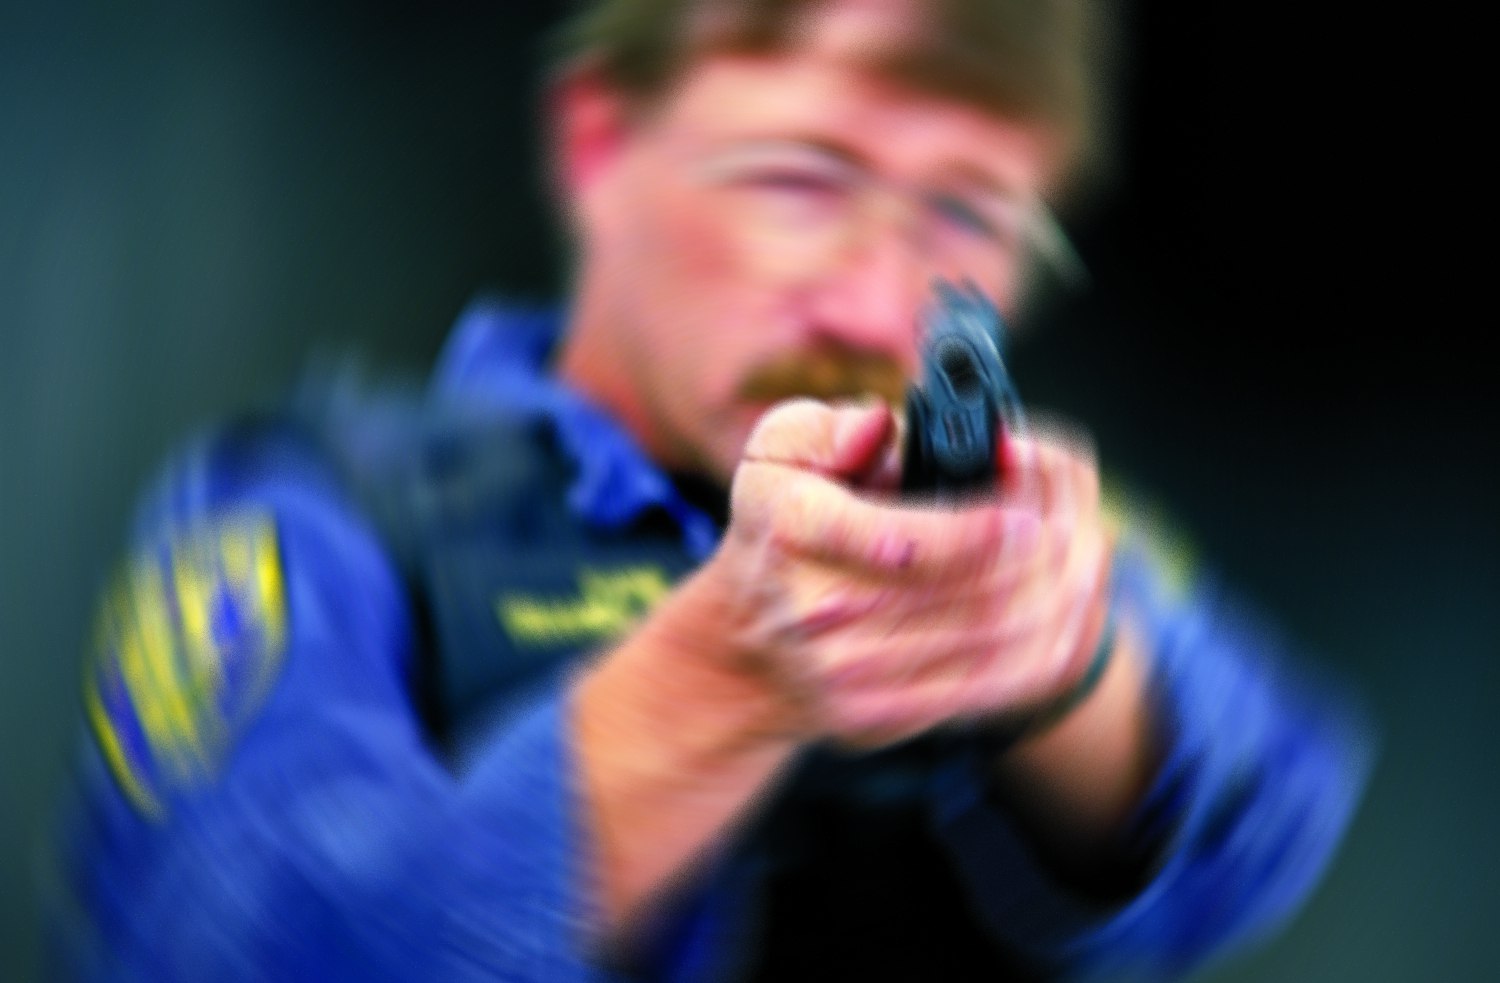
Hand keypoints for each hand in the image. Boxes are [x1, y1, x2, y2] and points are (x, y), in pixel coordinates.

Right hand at [709, 398, 1114, 749]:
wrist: (740, 654)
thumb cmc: (775, 535)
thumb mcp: (775, 456)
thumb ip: (827, 426)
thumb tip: (885, 424)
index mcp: (796, 531)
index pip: (907, 544)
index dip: (985, 530)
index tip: (1028, 509)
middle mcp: (821, 612)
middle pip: (977, 593)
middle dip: (1049, 549)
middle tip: (1075, 511)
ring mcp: (855, 675)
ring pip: (1000, 640)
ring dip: (1063, 592)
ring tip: (1084, 547)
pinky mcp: (887, 717)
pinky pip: (999, 685)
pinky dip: (1050, 642)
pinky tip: (1068, 601)